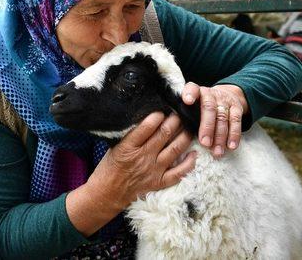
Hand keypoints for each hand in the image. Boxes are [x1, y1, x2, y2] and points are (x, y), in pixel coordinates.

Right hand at [69, 112, 195, 234]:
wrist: (107, 193)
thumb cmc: (109, 166)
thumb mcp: (114, 146)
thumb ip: (129, 134)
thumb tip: (147, 118)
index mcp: (128, 147)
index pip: (146, 127)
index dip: (157, 116)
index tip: (162, 109)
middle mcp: (143, 157)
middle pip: (164, 134)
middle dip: (175, 120)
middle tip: (179, 112)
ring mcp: (153, 170)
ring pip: (175, 149)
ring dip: (184, 136)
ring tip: (189, 126)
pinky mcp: (159, 182)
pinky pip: (179, 173)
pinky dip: (189, 163)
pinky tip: (194, 152)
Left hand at [182, 82, 247, 156]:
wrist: (224, 95)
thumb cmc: (202, 106)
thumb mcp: (193, 105)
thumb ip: (186, 114)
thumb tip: (180, 134)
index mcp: (196, 92)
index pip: (192, 89)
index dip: (189, 94)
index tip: (187, 101)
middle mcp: (210, 94)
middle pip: (209, 108)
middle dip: (207, 127)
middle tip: (205, 143)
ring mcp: (224, 100)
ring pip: (222, 117)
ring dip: (220, 136)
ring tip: (217, 151)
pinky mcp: (236, 107)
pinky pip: (236, 121)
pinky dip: (234, 134)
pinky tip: (231, 145)